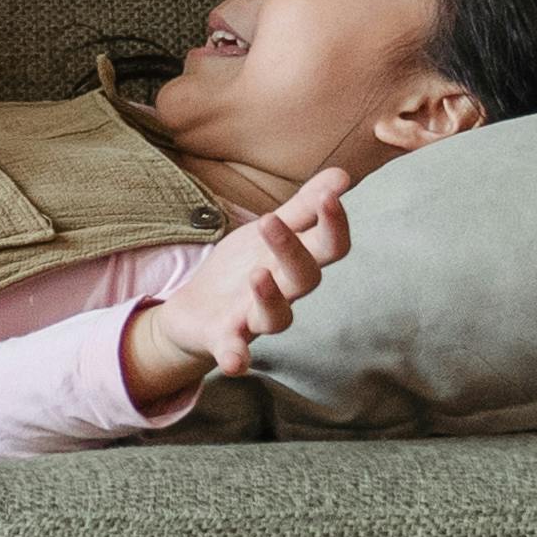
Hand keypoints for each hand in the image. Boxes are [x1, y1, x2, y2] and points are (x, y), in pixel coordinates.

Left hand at [119, 164, 350, 412]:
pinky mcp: (224, 339)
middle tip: (270, 220)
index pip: (329, 247)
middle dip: (292, 250)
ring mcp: (253, 319)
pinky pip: (234, 351)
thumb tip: (343, 175)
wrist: (194, 311)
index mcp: (295, 264)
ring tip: (257, 275)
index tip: (332, 195)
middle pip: (305, 278)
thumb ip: (303, 208)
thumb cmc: (241, 269)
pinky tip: (235, 361)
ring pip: (275, 317)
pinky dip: (236, 355)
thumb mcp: (268, 233)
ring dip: (269, 298)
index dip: (334, 224)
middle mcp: (283, 294)